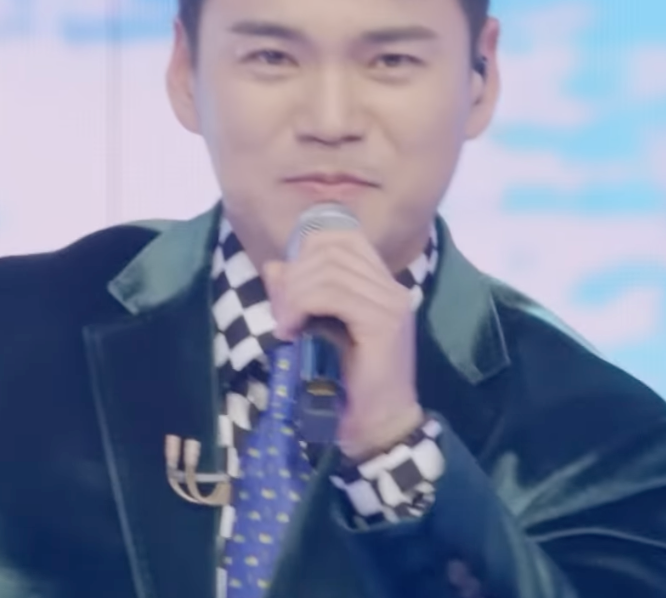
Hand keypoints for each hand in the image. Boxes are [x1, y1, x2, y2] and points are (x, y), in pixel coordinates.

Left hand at [261, 228, 424, 459]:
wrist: (377, 428)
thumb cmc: (348, 385)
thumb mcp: (318, 330)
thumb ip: (300, 295)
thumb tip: (274, 265)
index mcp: (380, 284)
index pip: (343, 237)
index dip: (307, 249)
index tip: (289, 286)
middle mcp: (391, 287)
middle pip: (331, 248)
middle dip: (295, 275)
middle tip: (282, 313)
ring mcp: (391, 303)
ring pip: (328, 270)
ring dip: (294, 295)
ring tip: (286, 325)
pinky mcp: (383, 322)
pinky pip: (333, 294)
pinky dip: (302, 306)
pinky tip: (292, 330)